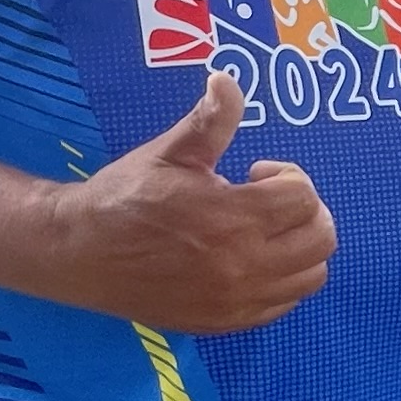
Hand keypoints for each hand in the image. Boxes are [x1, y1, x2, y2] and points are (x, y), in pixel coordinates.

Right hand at [24, 74, 334, 333]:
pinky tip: (254, 259)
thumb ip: (210, 119)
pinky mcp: (226, 321)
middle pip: (320, 239)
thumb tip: (227, 79)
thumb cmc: (126, 196)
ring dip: (301, 246)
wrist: (80, 252)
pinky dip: (284, 280)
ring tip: (268, 230)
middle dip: (306, 210)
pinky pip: (283, 304)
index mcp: (233, 218)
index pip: (304, 198)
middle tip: (272, 199)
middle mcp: (243, 265)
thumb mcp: (169, 152)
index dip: (289, 176)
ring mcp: (237, 300)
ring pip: (310, 276)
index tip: (257, 172)